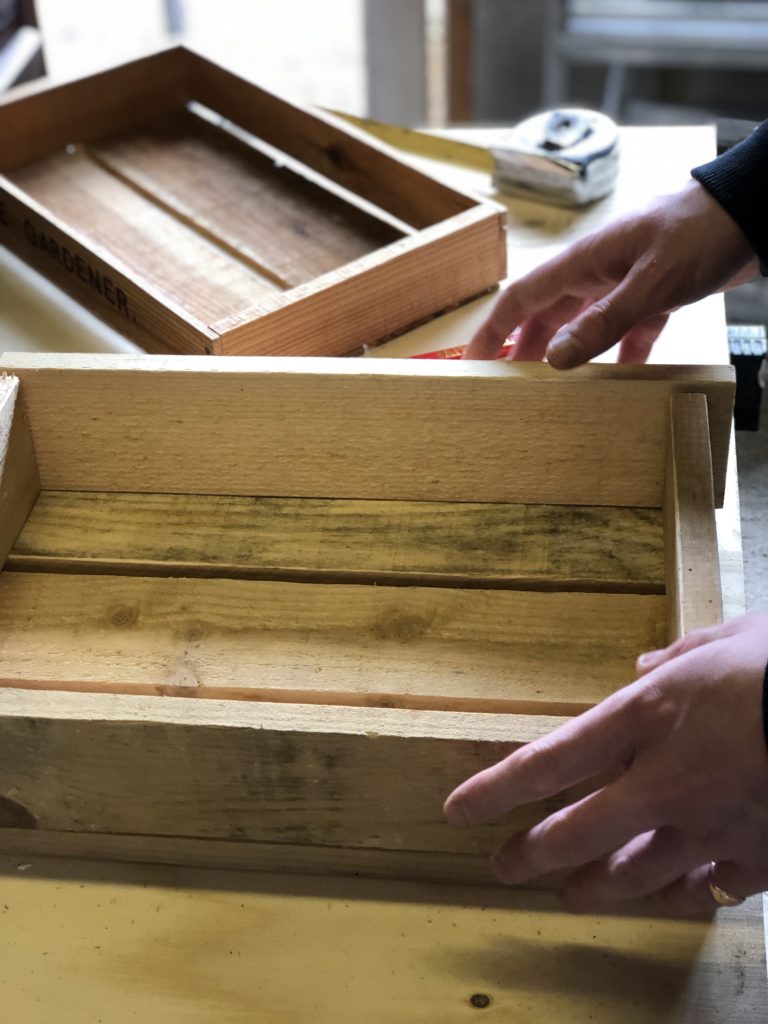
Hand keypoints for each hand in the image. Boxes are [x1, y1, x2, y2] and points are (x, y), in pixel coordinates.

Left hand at [444, 614, 767, 915]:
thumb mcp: (725, 639)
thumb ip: (676, 657)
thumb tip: (643, 667)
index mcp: (646, 718)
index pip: (548, 762)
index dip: (495, 790)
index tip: (459, 811)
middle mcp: (665, 779)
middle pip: (576, 833)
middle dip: (530, 854)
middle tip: (503, 865)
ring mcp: (710, 826)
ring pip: (633, 875)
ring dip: (593, 887)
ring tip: (569, 894)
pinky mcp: (757, 855)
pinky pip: (709, 887)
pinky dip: (688, 890)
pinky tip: (678, 893)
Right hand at [465, 180, 757, 367]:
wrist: (753, 211)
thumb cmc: (700, 233)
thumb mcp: (650, 283)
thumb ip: (602, 322)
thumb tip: (556, 359)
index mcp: (583, 263)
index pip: (521, 298)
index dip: (493, 329)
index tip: (472, 361)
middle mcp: (597, 273)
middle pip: (547, 316)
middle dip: (524, 350)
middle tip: (507, 387)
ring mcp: (625, 282)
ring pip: (583, 325)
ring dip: (568, 356)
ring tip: (553, 391)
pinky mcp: (655, 294)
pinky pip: (627, 331)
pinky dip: (620, 356)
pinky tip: (621, 383)